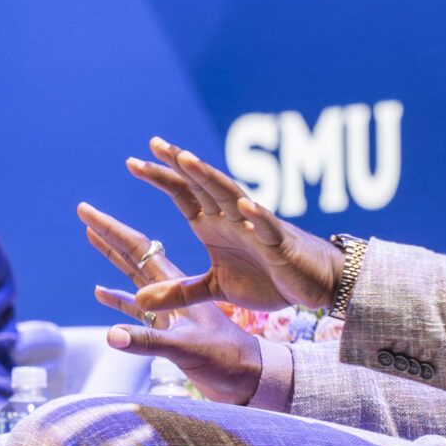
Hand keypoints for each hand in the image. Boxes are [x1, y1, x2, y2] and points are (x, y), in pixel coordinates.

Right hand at [78, 201, 265, 403]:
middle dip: (108, 233)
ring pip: (135, 273)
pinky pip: (138, 306)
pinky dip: (119, 296)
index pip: (138, 248)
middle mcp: (172, 290)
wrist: (250, 377)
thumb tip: (110, 335)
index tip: (87, 211)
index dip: (110, 229)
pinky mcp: (170, 326)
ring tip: (92, 236)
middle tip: (84, 211)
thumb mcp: (186, 349)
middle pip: (134, 253)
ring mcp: (170, 307)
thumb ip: (149, 342)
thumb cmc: (227, 359)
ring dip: (113, 256)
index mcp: (177, 285)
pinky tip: (102, 291)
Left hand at [121, 137, 340, 313]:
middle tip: (154, 144)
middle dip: (178, 166)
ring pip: (230, 197)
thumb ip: (179, 292)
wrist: (313, 283)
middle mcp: (231, 219)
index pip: (183, 195)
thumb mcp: (215, 289)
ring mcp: (255, 228)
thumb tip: (140, 301)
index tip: (133, 163)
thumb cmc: (267, 280)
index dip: (161, 178)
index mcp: (213, 225)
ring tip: (189, 161)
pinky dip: (256, 217)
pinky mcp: (279, 244)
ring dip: (210, 179)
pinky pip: (267, 228)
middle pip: (201, 186)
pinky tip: (245, 205)